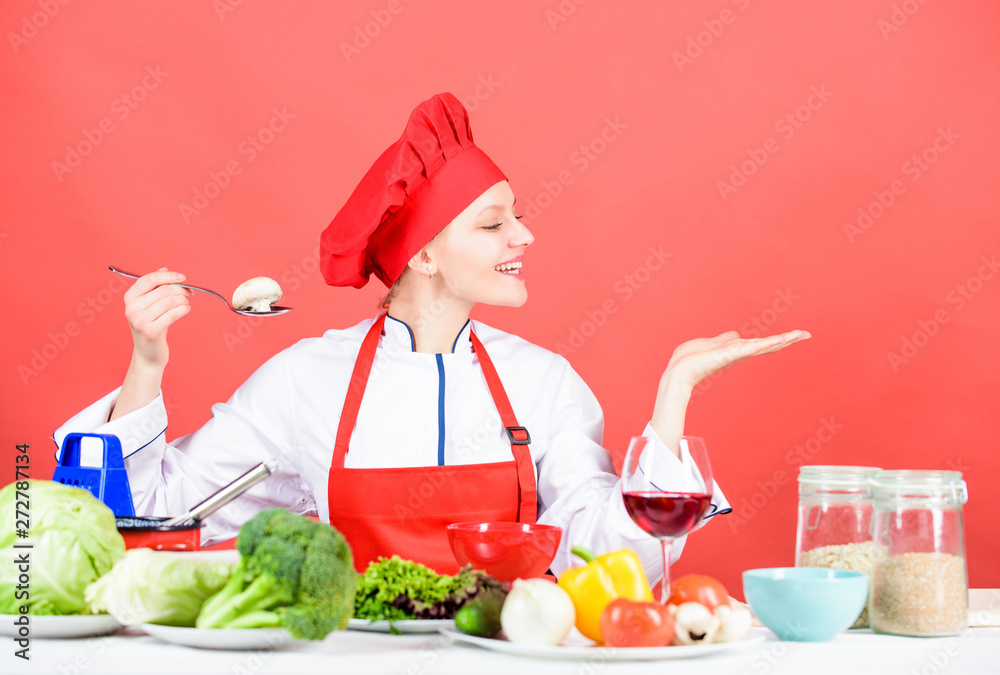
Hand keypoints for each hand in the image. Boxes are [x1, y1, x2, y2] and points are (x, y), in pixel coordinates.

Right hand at [123, 267, 192, 367]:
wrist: (148, 354)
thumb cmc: (152, 326)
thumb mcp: (150, 305)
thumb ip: (155, 287)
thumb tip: (164, 268)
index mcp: (129, 298)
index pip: (149, 279)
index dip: (168, 276)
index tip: (183, 278)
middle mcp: (131, 308)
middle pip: (163, 290)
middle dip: (180, 289)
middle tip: (190, 293)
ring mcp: (139, 320)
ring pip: (169, 301)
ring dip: (183, 300)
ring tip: (187, 303)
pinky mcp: (150, 331)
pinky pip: (173, 314)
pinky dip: (184, 309)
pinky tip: (186, 309)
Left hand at [665, 329, 811, 392]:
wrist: (679, 370)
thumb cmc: (691, 359)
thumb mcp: (711, 343)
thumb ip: (725, 339)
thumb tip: (736, 334)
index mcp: (735, 350)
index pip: (760, 344)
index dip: (776, 340)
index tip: (793, 335)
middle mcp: (739, 353)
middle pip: (768, 345)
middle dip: (787, 339)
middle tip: (806, 334)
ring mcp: (736, 354)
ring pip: (764, 345)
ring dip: (783, 339)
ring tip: (800, 334)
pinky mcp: (730, 354)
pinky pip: (752, 346)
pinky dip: (766, 343)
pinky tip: (780, 339)